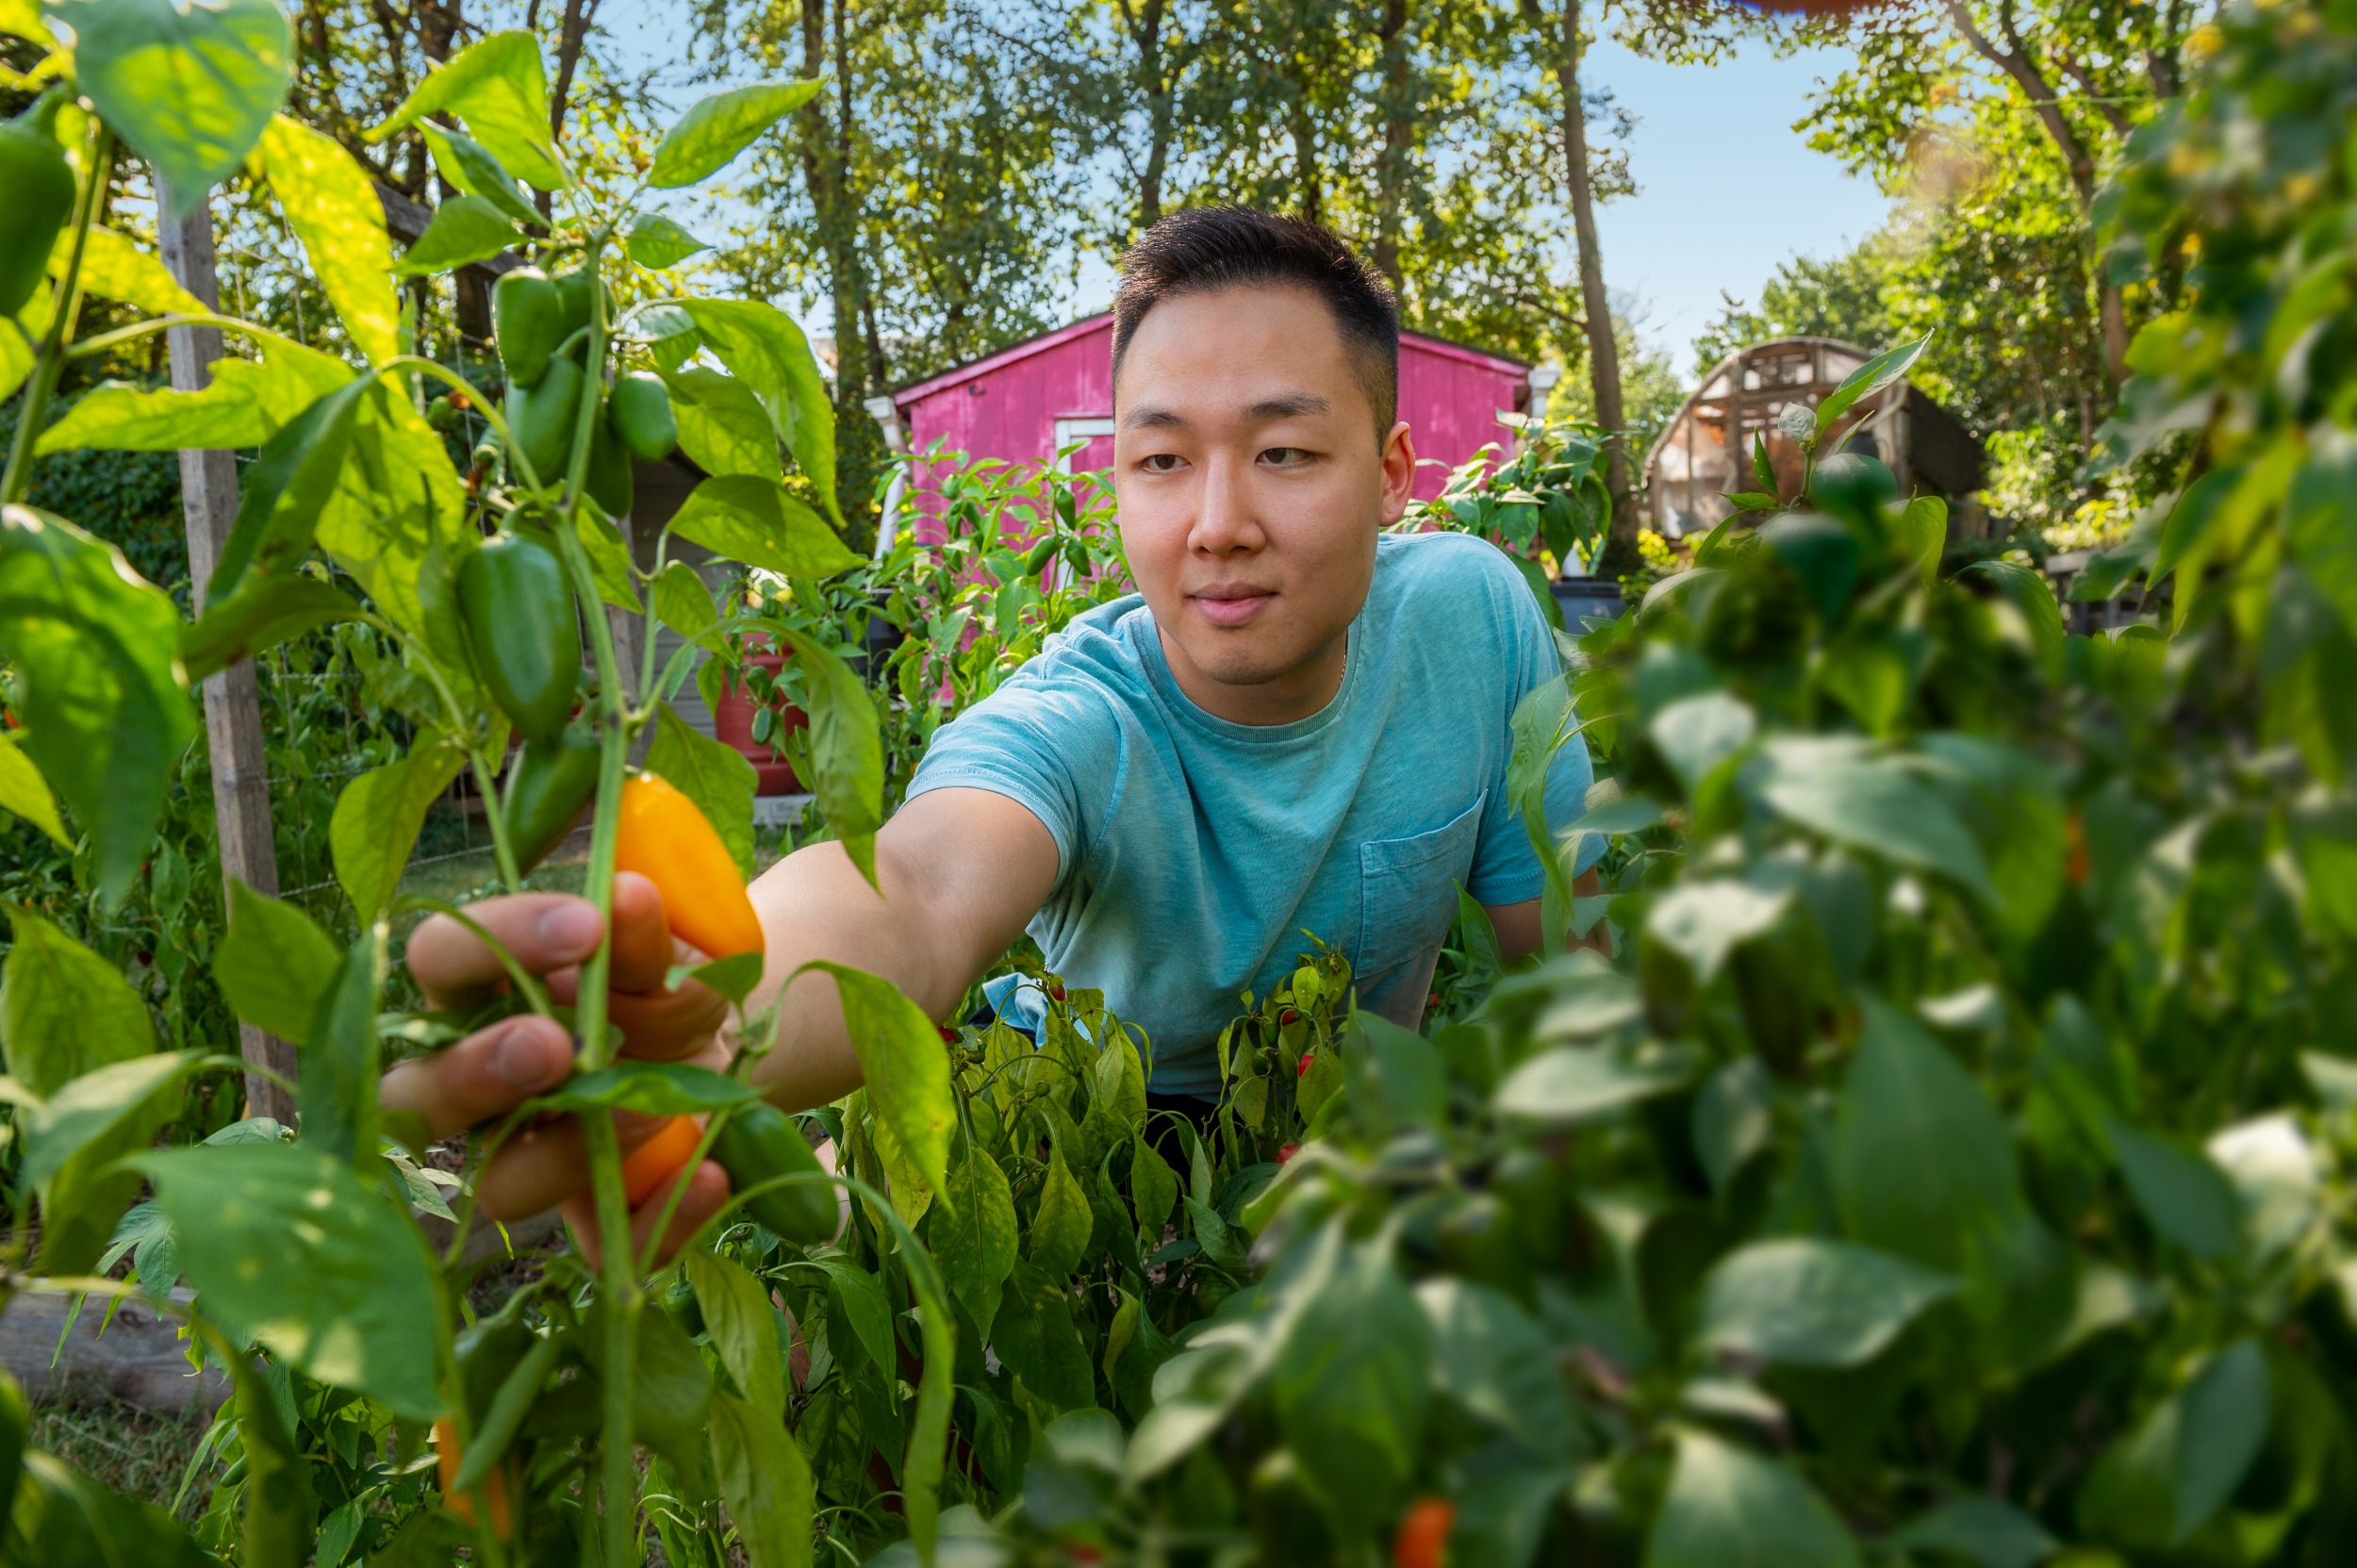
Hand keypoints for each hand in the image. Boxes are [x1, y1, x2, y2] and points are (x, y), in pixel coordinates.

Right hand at [380, 872, 737, 1267]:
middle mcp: (480, 1086)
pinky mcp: (592, 1216)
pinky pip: (605, 1246)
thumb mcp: (668, 949)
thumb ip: (644, 933)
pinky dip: (660, 1218)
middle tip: (553, 1047)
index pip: (439, 959)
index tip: (586, 927)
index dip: (495, 941)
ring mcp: (528, 1159)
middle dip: (475, 1075)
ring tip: (651, 1104)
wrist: (727, 1048)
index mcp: (478, 995)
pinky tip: (710, 1175)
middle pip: (414, 1100)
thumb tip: (629, 899)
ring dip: (566, 1149)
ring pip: (500, 1186)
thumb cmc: (662, 985)